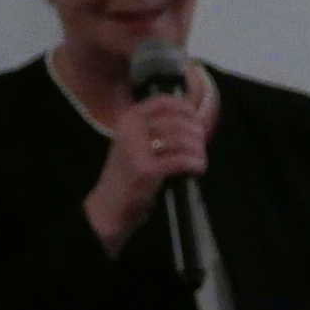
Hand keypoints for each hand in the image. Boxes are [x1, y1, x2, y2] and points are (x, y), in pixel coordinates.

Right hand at [84, 67, 214, 246]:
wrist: (108, 208)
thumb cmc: (127, 175)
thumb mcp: (134, 143)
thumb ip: (155, 128)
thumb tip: (191, 115)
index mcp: (128, 119)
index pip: (163, 102)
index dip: (185, 108)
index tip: (196, 119)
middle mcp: (130, 131)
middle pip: (176, 122)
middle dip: (196, 133)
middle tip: (201, 145)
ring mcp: (137, 150)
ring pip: (182, 140)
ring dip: (198, 149)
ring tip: (200, 159)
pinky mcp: (147, 171)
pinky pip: (182, 160)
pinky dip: (196, 164)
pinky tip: (198, 170)